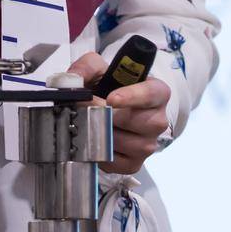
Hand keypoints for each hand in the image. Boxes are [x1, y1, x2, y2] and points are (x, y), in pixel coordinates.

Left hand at [67, 51, 170, 175]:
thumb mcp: (98, 68)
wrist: (105, 109)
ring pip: (127, 143)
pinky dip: (100, 153)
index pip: (152, 94)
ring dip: (103, 134)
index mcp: (156, 92)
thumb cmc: (108, 87)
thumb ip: (86, 67)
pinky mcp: (134, 163)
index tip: (112, 98)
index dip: (132, 96)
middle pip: (139, 122)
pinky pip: (116, 162)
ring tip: (89, 124)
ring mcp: (148, 144)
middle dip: (109, 116)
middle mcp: (157, 120)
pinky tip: (92, 141)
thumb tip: (73, 80)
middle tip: (88, 109)